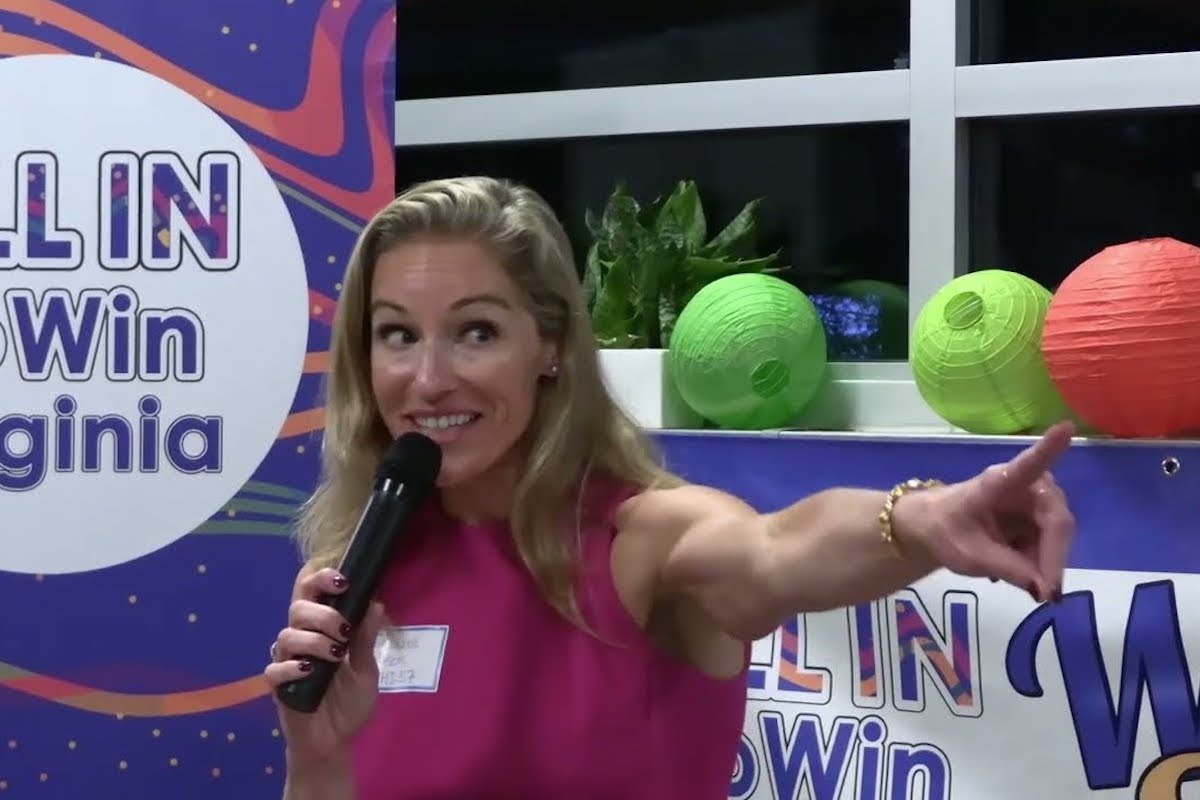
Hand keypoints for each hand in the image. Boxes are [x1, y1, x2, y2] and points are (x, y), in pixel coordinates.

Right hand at [263, 567, 387, 764]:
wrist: (335, 742)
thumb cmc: (348, 703)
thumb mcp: (366, 670)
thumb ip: (366, 640)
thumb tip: (375, 604)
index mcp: (321, 628)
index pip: (311, 592)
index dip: (320, 578)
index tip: (342, 581)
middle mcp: (301, 638)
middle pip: (298, 607)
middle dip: (323, 613)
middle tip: (345, 630)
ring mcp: (287, 661)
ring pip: (287, 634)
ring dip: (314, 640)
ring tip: (336, 655)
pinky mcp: (278, 686)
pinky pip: (275, 668)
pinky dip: (292, 666)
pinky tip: (310, 671)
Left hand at [894, 421, 1076, 602]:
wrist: (930, 528)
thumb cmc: (945, 531)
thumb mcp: (970, 555)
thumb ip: (1008, 569)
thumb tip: (1045, 588)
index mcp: (1000, 483)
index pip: (1027, 466)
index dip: (1048, 450)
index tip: (1065, 428)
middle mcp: (1024, 486)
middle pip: (1056, 519)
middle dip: (1053, 556)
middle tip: (1046, 593)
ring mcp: (1033, 500)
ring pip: (1057, 535)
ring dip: (1045, 562)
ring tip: (1019, 579)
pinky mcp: (1037, 516)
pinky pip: (1049, 543)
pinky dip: (1039, 562)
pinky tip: (1018, 571)